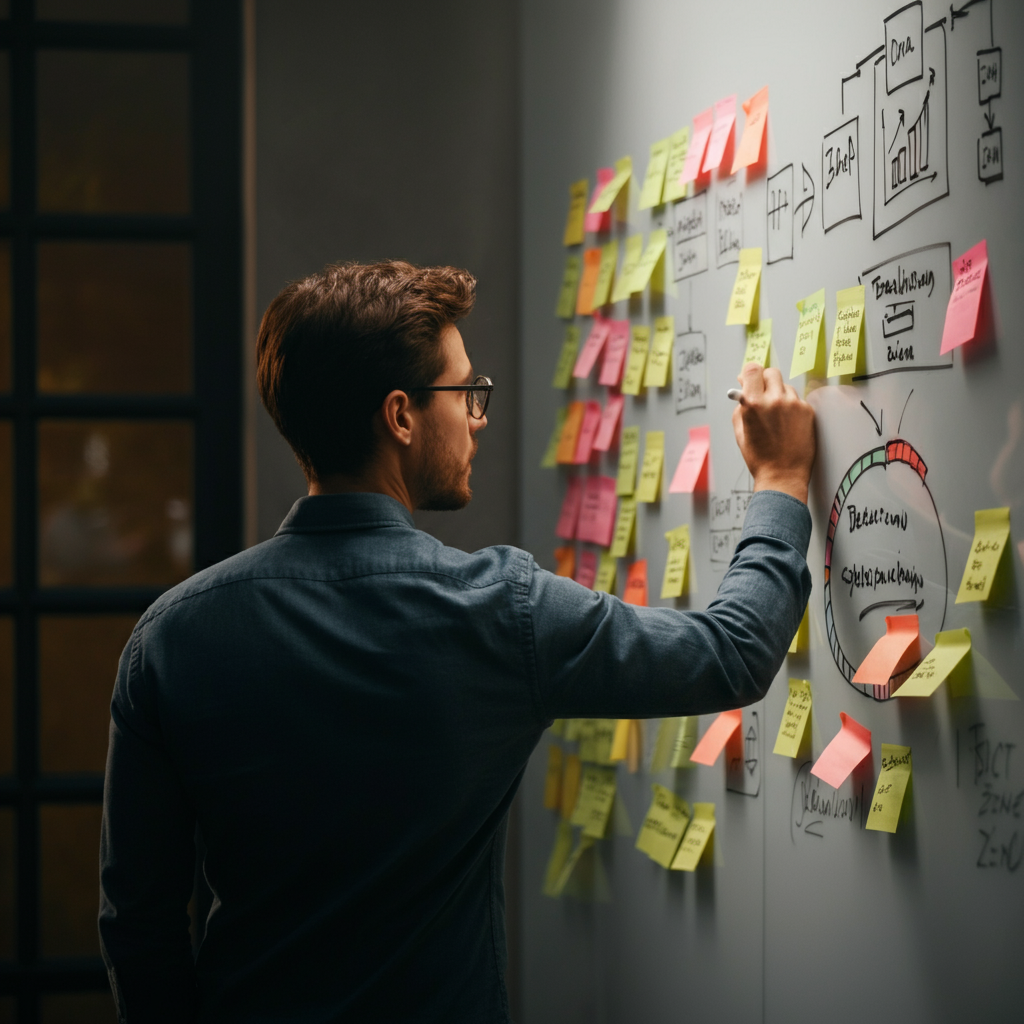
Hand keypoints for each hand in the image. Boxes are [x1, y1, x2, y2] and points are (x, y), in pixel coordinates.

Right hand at [731, 363, 815, 503]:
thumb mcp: (740, 431)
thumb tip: (742, 389)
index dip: (748, 373)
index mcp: (754, 404)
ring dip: (779, 395)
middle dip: (764, 380)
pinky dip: (791, 407)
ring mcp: (794, 404)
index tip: (747, 379)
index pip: (752, 370)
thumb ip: (741, 407)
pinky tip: (787, 424)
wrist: (783, 475)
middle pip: (771, 372)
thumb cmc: (759, 457)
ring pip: (785, 387)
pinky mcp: (807, 411)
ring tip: (776, 416)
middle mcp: (775, 400)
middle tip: (762, 392)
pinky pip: (797, 400)